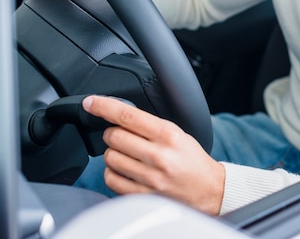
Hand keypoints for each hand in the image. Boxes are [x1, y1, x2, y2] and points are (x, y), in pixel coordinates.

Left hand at [82, 95, 224, 214]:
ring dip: (113, 154)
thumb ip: (151, 126)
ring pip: (110, 158)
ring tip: (126, 155)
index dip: (104, 106)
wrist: (209, 190)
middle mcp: (159, 155)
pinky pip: (111, 180)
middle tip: (120, 136)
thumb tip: (119, 117)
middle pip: (114, 137)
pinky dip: (112, 173)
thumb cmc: (192, 160)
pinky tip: (123, 170)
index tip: (90, 103)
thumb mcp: (178, 134)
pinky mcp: (143, 195)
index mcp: (168, 134)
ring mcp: (150, 177)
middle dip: (111, 134)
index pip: (128, 115)